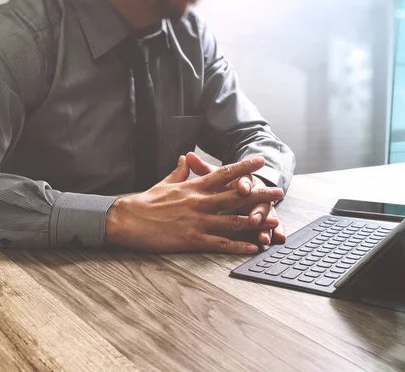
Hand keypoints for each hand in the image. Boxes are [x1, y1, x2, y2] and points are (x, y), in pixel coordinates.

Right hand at [105, 155, 283, 253]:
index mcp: (193, 187)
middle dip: (259, 194)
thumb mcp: (165, 183)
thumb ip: (180, 171)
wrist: (126, 220)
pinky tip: (253, 247)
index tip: (260, 163)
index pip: (223, 174)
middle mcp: (199, 202)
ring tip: (273, 220)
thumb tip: (187, 158)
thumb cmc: (145, 202)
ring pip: (233, 220)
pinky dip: (239, 245)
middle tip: (278, 191)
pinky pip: (221, 243)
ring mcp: (197, 221)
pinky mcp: (192, 239)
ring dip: (255, 221)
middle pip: (235, 197)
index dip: (244, 168)